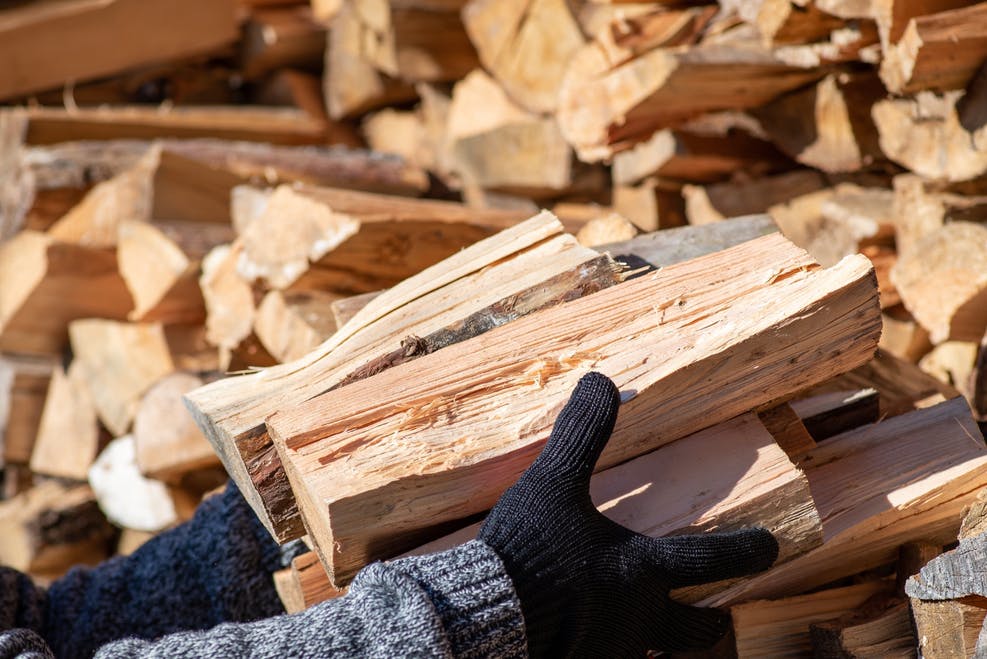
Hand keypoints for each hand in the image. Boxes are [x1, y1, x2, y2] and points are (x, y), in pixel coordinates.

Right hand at [479, 372, 778, 656]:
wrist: (489, 616)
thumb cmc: (529, 548)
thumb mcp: (553, 483)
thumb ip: (582, 433)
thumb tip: (600, 380)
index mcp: (639, 568)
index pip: (709, 560)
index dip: (746, 551)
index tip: (770, 546)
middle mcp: (637, 616)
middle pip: (698, 634)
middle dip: (710, 624)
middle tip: (714, 617)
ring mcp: (610, 649)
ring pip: (654, 653)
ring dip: (657, 641)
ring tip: (643, 627)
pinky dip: (606, 648)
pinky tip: (587, 636)